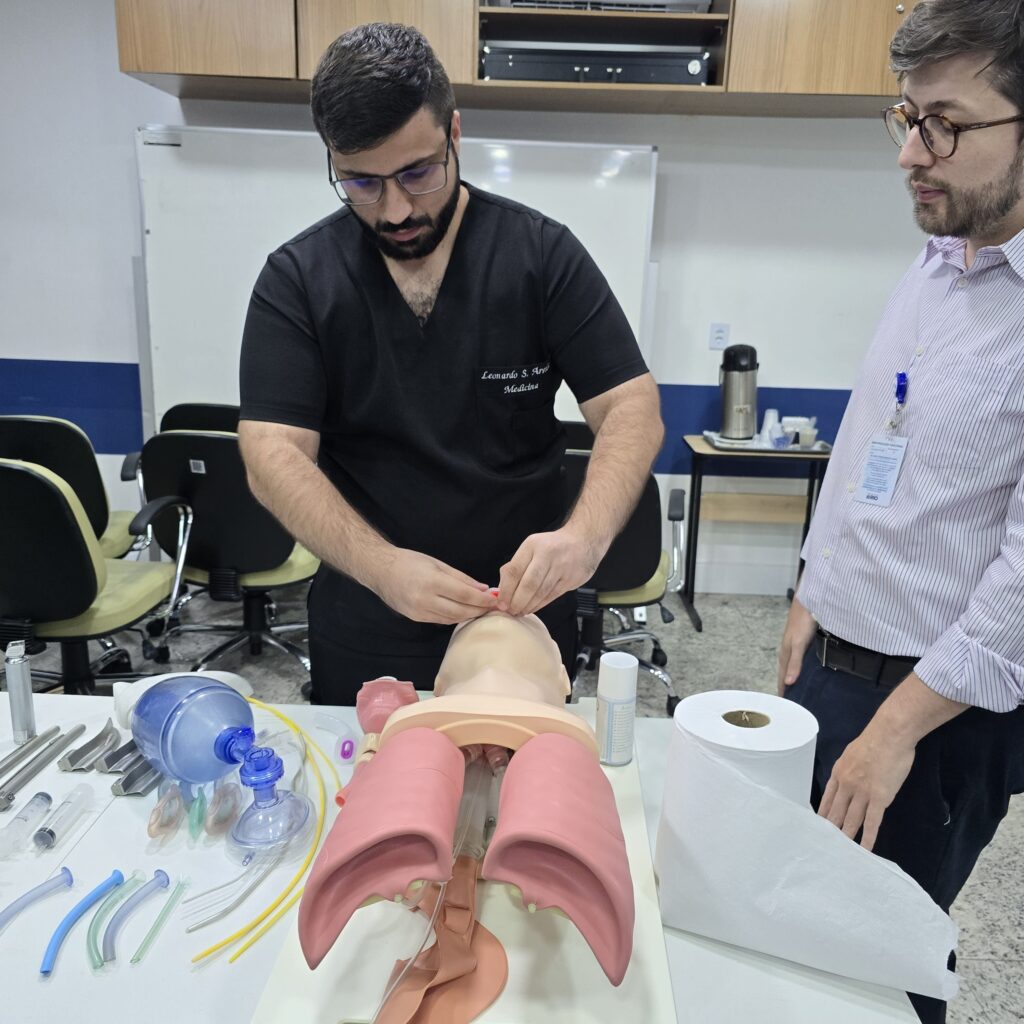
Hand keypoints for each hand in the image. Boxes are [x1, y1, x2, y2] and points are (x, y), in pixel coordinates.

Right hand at [373, 548, 496, 624]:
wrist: (381, 571)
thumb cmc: (410, 562)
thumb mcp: (438, 564)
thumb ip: (462, 578)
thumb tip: (483, 589)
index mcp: (432, 582)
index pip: (465, 595)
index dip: (483, 600)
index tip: (496, 599)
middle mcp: (425, 600)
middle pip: (461, 611)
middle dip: (479, 610)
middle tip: (494, 606)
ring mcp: (419, 612)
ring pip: (452, 618)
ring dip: (469, 615)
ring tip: (482, 609)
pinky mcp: (416, 618)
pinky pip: (441, 620)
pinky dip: (455, 617)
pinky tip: (464, 611)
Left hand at [497, 526, 600, 616]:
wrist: (582, 541)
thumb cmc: (552, 547)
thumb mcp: (532, 547)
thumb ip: (516, 566)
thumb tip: (501, 590)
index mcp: (532, 545)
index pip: (514, 570)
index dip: (506, 590)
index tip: (501, 603)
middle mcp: (547, 554)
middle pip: (528, 584)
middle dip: (517, 601)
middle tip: (510, 611)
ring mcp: (561, 567)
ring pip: (540, 592)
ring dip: (528, 606)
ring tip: (519, 612)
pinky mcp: (570, 578)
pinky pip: (551, 596)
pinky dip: (539, 605)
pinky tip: (532, 608)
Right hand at [777, 596, 816, 694]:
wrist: (810, 600)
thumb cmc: (803, 621)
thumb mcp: (799, 643)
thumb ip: (795, 663)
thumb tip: (789, 683)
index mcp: (785, 654)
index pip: (782, 677)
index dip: (783, 690)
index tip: (784, 706)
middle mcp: (789, 651)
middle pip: (786, 673)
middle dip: (787, 686)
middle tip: (792, 703)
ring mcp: (796, 646)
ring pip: (793, 666)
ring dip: (794, 677)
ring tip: (799, 690)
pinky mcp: (803, 641)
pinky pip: (801, 660)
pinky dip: (801, 668)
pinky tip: (808, 670)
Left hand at [819, 725, 915, 850]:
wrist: (890, 734)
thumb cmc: (875, 740)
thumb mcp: (851, 754)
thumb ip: (847, 769)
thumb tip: (846, 780)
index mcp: (838, 773)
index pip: (826, 799)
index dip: (822, 815)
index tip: (817, 827)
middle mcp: (846, 784)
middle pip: (835, 812)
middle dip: (830, 830)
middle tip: (824, 845)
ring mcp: (862, 792)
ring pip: (851, 820)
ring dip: (845, 837)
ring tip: (840, 852)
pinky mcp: (880, 798)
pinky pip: (872, 822)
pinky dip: (867, 838)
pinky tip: (864, 849)